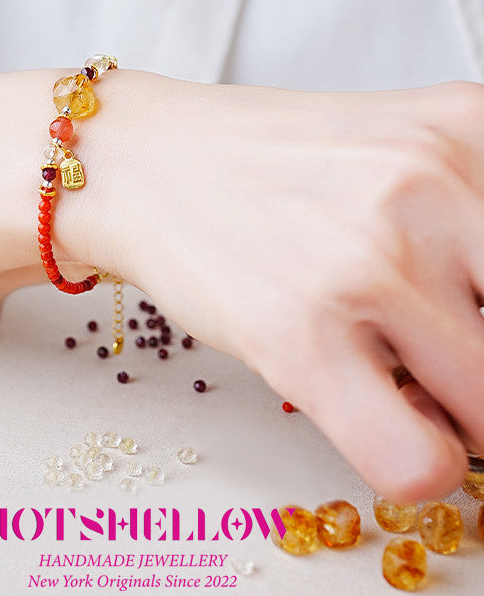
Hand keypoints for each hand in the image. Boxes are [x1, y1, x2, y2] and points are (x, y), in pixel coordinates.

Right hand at [70, 74, 483, 500]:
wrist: (145, 161)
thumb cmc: (270, 164)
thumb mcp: (404, 146)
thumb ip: (481, 216)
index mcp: (472, 130)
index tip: (479, 327)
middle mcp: (431, 187)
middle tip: (445, 359)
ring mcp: (367, 263)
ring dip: (454, 416)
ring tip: (395, 375)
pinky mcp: (301, 337)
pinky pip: (420, 464)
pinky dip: (412, 462)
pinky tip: (371, 411)